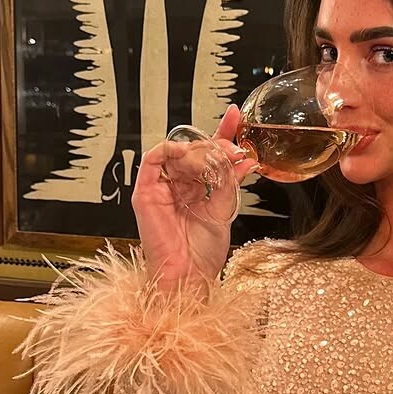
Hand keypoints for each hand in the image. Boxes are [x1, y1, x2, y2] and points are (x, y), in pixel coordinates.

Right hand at [132, 105, 256, 291]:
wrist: (190, 275)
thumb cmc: (203, 252)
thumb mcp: (225, 207)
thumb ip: (231, 179)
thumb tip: (246, 156)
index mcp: (196, 189)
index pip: (208, 154)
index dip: (221, 133)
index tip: (236, 117)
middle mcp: (177, 186)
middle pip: (194, 149)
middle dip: (215, 144)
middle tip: (232, 149)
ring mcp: (161, 189)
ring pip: (177, 151)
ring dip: (198, 149)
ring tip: (215, 159)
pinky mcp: (146, 193)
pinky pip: (154, 159)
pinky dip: (172, 150)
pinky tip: (189, 155)